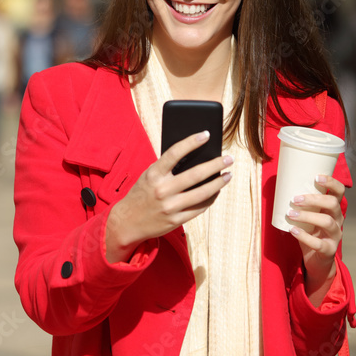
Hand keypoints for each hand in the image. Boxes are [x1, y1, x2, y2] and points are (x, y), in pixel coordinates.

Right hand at [105, 131, 233, 263]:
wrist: (127, 222)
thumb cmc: (141, 193)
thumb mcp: (148, 176)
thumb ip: (166, 168)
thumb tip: (194, 157)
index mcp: (154, 174)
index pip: (174, 153)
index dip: (191, 142)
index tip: (207, 134)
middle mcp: (162, 190)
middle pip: (195, 174)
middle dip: (216, 165)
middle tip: (229, 158)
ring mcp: (170, 206)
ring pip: (202, 193)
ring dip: (218, 183)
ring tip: (228, 175)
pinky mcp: (176, 220)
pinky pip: (199, 208)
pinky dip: (210, 198)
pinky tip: (216, 191)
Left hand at [286, 175, 344, 304]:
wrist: (317, 261)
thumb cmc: (311, 232)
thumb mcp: (309, 215)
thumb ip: (302, 203)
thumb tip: (279, 186)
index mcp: (333, 208)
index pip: (339, 191)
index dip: (331, 182)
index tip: (316, 177)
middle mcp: (337, 220)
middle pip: (333, 204)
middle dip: (314, 199)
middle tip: (295, 199)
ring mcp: (335, 236)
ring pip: (327, 222)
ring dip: (307, 216)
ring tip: (290, 214)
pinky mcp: (329, 250)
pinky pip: (318, 243)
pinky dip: (304, 236)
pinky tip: (292, 230)